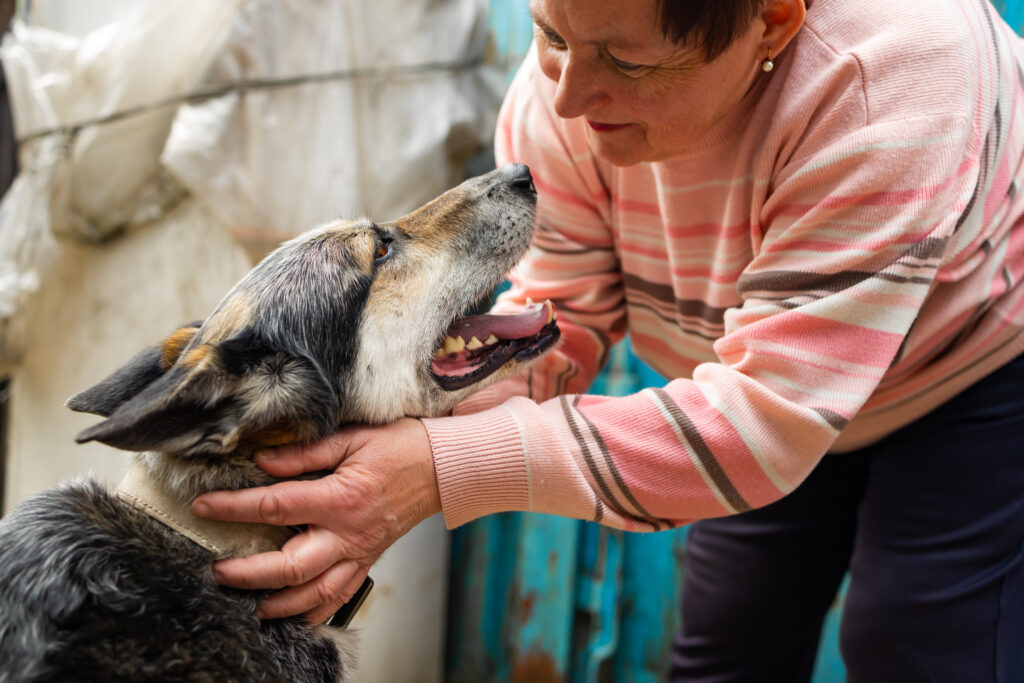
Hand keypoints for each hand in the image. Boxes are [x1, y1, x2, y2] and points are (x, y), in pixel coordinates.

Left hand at [191, 417, 439, 624]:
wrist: (443, 468)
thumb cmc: (401, 447)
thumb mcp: (351, 438)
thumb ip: (303, 454)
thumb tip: (261, 462)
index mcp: (340, 498)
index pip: (276, 507)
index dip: (234, 508)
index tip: (204, 506)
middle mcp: (347, 533)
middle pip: (290, 567)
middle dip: (247, 574)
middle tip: (216, 570)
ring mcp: (359, 553)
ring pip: (313, 594)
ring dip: (277, 604)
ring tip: (247, 602)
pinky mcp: (367, 561)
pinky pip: (338, 597)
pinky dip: (313, 613)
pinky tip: (292, 616)